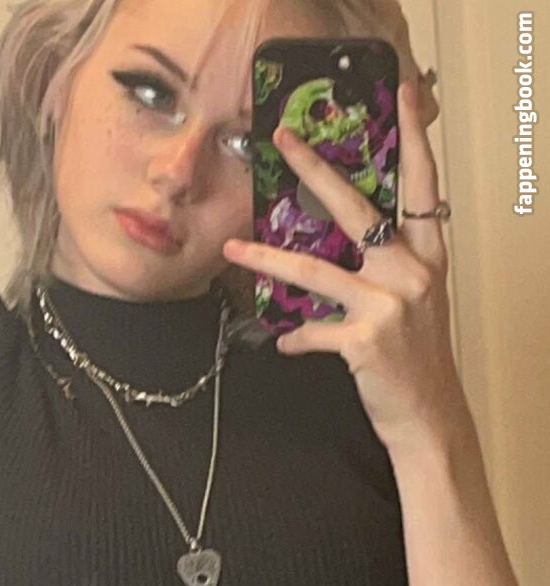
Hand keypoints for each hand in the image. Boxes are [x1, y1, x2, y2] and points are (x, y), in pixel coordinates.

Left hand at [222, 81, 471, 455]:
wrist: (429, 414)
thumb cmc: (417, 358)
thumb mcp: (413, 302)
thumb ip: (383, 270)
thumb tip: (333, 253)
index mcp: (426, 256)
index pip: (422, 186)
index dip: (415, 138)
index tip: (404, 95)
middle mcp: (411, 272)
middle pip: (357, 208)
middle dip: (315, 170)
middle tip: (284, 140)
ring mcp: (389, 305)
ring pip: (315, 268)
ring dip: (267, 258)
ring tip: (233, 249)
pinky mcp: (365, 340)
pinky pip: (311, 331)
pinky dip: (294, 338)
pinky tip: (285, 344)